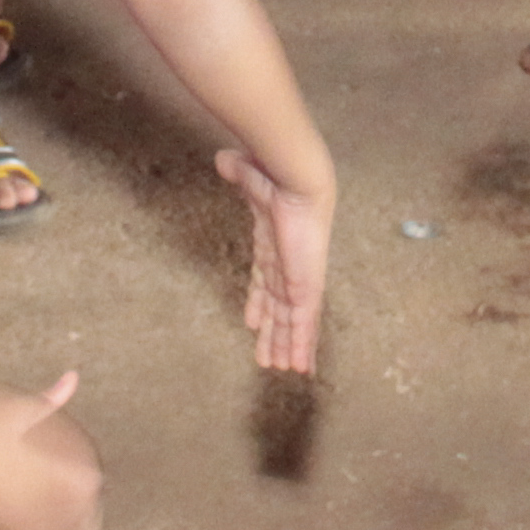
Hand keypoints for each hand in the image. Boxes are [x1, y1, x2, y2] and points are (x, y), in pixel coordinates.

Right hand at [216, 148, 329, 373]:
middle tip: (269, 359)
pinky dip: (301, 345)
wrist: (299, 179)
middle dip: (274, 334)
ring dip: (287, 346)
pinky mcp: (306, 286)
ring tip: (283, 370)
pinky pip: (302, 323)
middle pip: (279, 309)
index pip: (265, 282)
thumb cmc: (278, 176)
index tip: (254, 322)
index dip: (261, 304)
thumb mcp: (252, 179)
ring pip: (292, 322)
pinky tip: (301, 366)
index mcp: (275, 246)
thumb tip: (224, 159)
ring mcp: (300, 279)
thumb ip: (239, 174)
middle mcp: (289, 267)